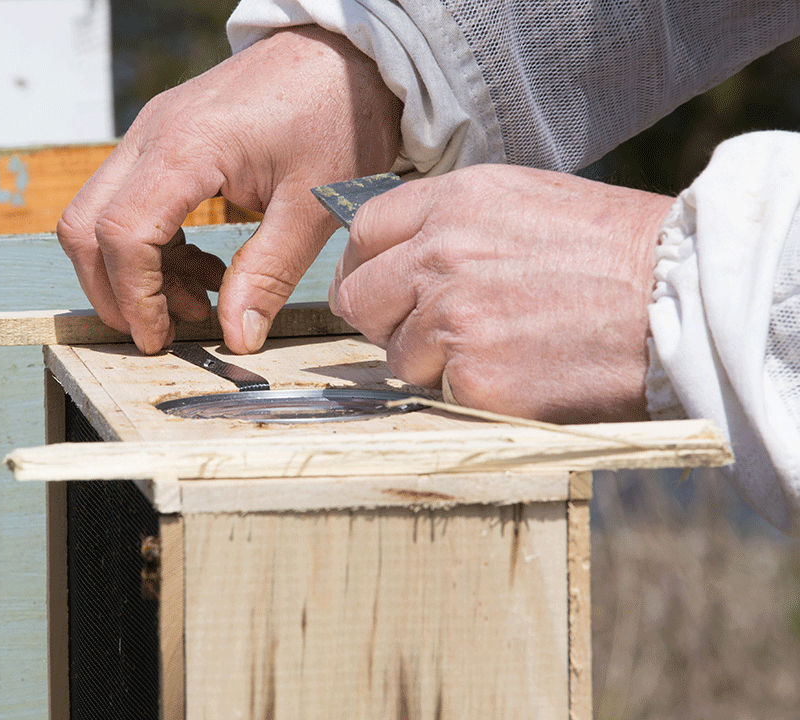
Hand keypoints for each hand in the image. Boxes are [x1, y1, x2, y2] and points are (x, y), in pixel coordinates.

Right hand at [58, 26, 401, 353]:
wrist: (347, 54)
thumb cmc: (338, 112)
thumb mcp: (314, 204)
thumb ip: (270, 274)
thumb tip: (236, 336)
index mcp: (188, 147)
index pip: (123, 234)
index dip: (134, 298)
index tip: (161, 339)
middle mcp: (153, 134)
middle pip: (86, 225)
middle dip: (111, 291)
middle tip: (159, 333)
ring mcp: (153, 133)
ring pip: (100, 214)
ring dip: (134, 272)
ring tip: (198, 304)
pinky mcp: (165, 139)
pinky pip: (131, 202)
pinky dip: (153, 248)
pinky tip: (204, 270)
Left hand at [328, 164, 674, 422]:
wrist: (683, 299)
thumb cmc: (616, 251)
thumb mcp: (527, 201)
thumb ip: (456, 223)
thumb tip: (405, 253)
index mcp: (454, 201)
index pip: (364, 232)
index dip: (364, 265)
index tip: (377, 285)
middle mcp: (440, 254)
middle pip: (358, 298)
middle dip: (384, 319)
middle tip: (426, 329)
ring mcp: (451, 317)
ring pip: (397, 354)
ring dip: (431, 362)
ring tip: (499, 348)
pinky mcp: (472, 376)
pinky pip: (438, 392)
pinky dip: (469, 392)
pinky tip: (518, 372)